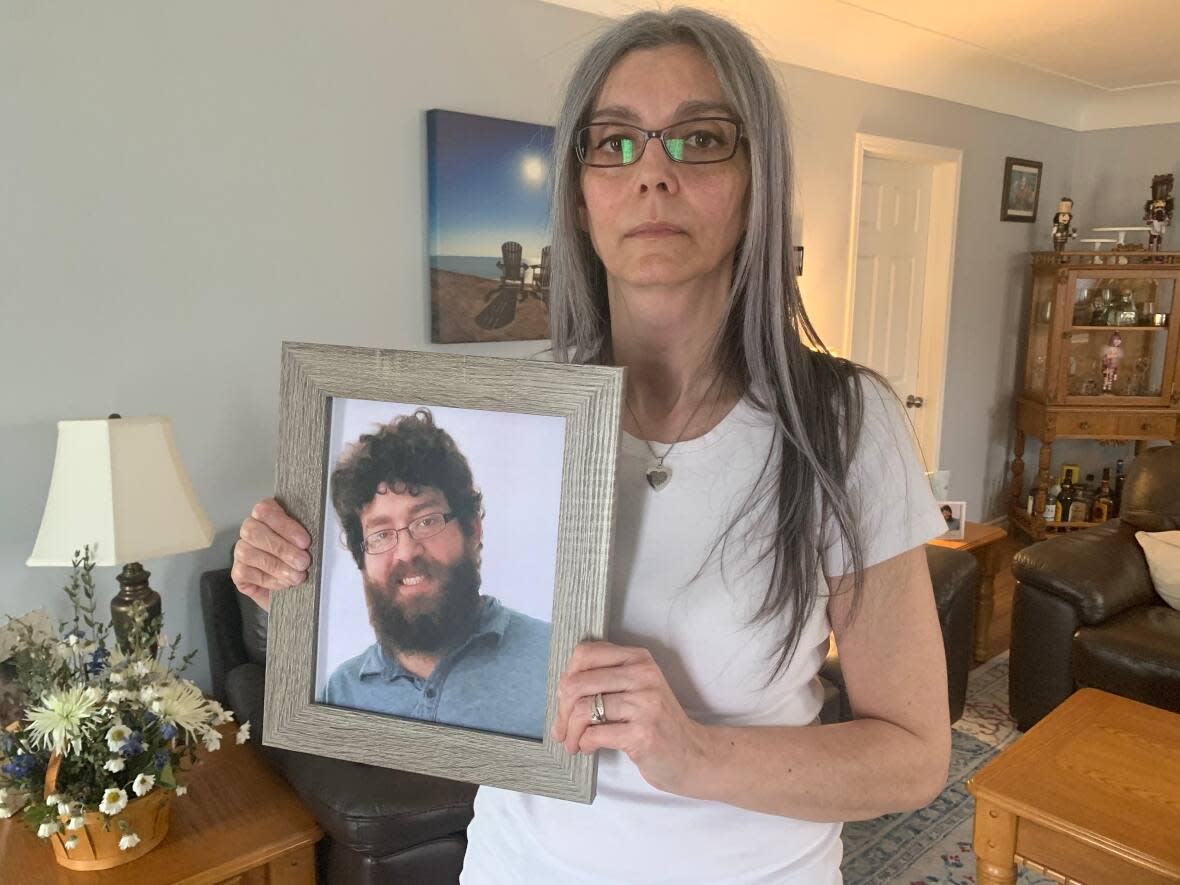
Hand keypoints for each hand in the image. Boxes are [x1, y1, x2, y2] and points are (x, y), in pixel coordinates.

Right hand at [230, 498, 311, 611]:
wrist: (295, 589)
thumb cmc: (301, 558)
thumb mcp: (306, 543)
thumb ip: (304, 537)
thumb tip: (318, 537)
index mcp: (266, 514)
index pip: (265, 510)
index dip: (285, 526)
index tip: (305, 542)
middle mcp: (250, 529)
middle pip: (253, 531)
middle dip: (281, 548)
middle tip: (303, 562)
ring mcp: (241, 550)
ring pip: (247, 553)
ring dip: (276, 566)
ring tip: (297, 576)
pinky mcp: (237, 572)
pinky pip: (245, 572)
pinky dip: (267, 579)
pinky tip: (283, 583)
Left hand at [551, 640, 711, 795]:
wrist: (691, 754)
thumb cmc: (655, 723)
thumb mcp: (635, 689)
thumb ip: (604, 681)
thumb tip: (560, 693)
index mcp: (637, 658)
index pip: (585, 654)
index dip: (566, 679)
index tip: (564, 702)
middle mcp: (643, 675)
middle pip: (578, 683)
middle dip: (562, 711)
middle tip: (562, 730)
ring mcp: (645, 703)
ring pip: (583, 710)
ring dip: (571, 732)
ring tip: (572, 743)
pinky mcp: (643, 733)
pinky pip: (595, 734)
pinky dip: (584, 744)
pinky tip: (588, 749)